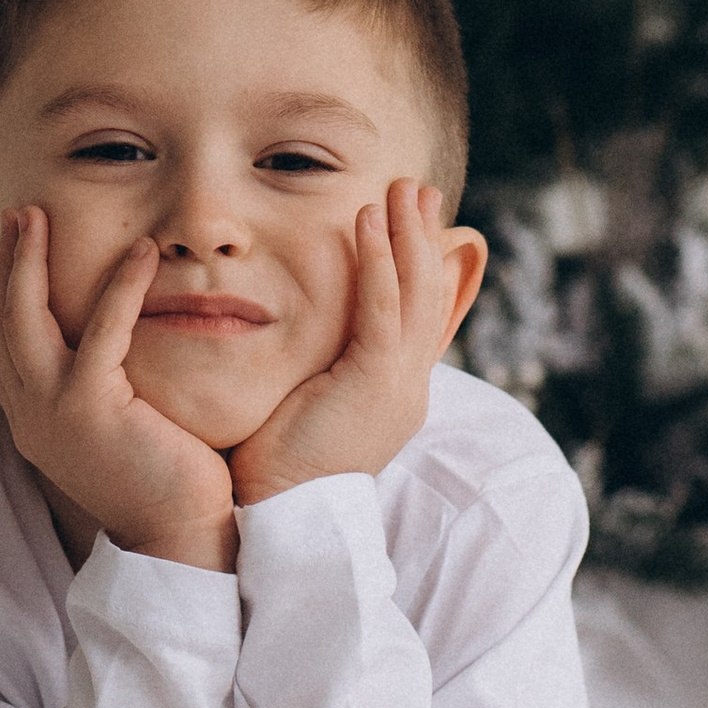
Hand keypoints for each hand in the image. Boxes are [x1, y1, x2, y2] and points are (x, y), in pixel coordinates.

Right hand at [0, 207, 237, 573]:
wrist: (179, 536)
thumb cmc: (159, 476)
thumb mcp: (109, 424)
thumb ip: (94, 383)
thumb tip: (102, 338)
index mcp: (30, 418)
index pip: (0, 341)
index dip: (1, 286)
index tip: (13, 240)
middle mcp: (29, 415)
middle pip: (1, 321)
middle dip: (6, 262)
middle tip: (18, 212)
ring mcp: (52, 414)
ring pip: (26, 321)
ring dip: (31, 262)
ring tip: (40, 216)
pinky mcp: (90, 413)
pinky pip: (101, 335)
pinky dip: (119, 287)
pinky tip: (141, 253)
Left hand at [228, 180, 479, 507]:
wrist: (283, 519)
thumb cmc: (280, 468)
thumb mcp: (310, 404)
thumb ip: (321, 366)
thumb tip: (306, 334)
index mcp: (396, 393)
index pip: (419, 316)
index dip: (420, 264)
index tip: (416, 219)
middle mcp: (407, 386)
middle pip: (428, 296)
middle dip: (424, 237)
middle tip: (420, 188)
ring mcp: (397, 385)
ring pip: (413, 294)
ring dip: (406, 234)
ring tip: (399, 189)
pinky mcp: (374, 383)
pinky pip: (380, 309)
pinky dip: (376, 260)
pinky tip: (367, 221)